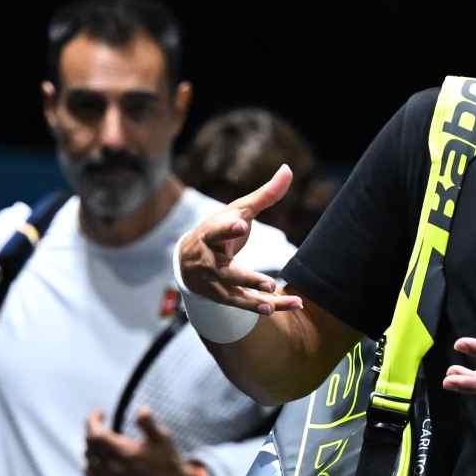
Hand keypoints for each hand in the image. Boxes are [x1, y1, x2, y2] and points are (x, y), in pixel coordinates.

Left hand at [83, 407, 202, 475]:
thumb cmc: (169, 461)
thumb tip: (141, 409)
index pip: (96, 435)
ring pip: (88, 460)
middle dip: (92, 429)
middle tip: (100, 421)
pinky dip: (89, 464)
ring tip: (101, 438)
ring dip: (91, 446)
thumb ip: (149, 423)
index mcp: (127, 453)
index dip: (93, 420)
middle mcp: (115, 469)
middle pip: (90, 445)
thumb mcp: (163, 438)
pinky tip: (98, 458)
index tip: (101, 411)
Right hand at [177, 164, 302, 314]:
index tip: (239, 224)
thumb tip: (288, 169)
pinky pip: (245, 304)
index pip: (217, 231)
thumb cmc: (220, 229)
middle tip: (268, 283)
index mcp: (211, 235)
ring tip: (274, 302)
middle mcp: (210, 262)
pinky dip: (262, 307)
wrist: (187, 261)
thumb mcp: (238, 210)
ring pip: (236, 294)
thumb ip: (265, 194)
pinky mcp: (222, 297)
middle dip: (247, 278)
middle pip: (227, 272)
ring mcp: (215, 283)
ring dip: (255, 300)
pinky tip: (281, 306)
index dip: (227, 229)